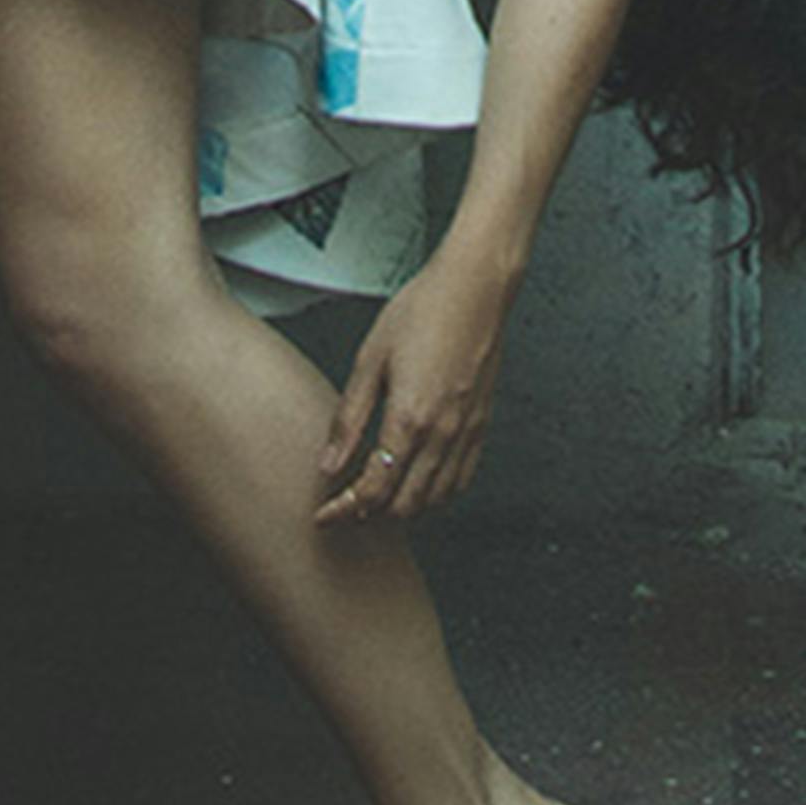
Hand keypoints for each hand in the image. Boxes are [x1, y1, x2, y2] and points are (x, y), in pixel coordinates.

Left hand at [314, 250, 513, 527]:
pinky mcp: (481, 426)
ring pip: (434, 500)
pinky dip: (436, 495)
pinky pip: (461, 481)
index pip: (373, 490)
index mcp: (409, 419)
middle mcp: (442, 435)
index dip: (343, 510)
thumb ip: (349, 419)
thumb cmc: (422, 312)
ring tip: (376, 499)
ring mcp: (466, 433)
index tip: (324, 515)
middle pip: (404, 506)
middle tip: (344, 508)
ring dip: (402, 509)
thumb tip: (328, 464)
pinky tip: (418, 484)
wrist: (473, 288)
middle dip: (369, 516)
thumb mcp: (370, 360)